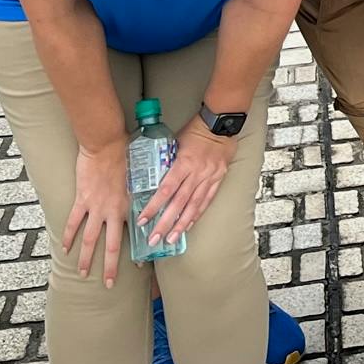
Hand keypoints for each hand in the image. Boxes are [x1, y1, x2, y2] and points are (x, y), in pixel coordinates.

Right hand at [61, 142, 130, 287]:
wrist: (106, 144)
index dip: (138, 252)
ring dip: (87, 259)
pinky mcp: (82, 200)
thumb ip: (142, 192)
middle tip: (110, 285)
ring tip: (84, 274)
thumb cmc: (126, 154)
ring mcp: (96, 207)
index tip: (141, 267)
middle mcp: (113, 211)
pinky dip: (69, 237)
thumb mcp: (140, 176)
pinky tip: (66, 249)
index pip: (135, 235)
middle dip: (111, 267)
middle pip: (112, 245)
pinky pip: (74, 223)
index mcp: (130, 206)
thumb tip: (151, 200)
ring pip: (90, 240)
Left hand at [137, 120, 236, 245]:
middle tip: (154, 239)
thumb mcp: (176, 143)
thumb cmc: (196, 130)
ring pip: (193, 205)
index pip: (166, 190)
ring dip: (181, 225)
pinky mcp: (218, 179)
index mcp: (184, 163)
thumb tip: (155, 176)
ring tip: (171, 239)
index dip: (154, 207)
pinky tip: (188, 225)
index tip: (143, 220)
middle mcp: (197, 173)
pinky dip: (197, 214)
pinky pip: (207, 200)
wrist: (221, 124)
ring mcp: (209, 178)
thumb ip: (167, 161)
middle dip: (165, 223)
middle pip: (179, 203)